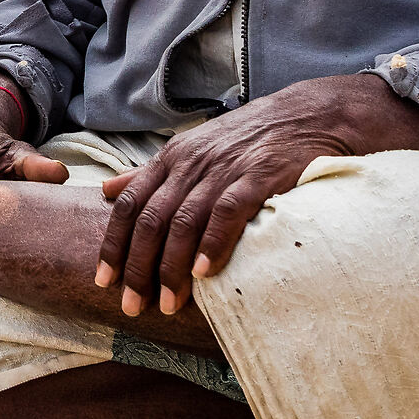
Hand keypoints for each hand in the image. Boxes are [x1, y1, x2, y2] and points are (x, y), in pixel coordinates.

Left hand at [95, 73, 418, 318]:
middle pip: (151, 219)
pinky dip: (212, 243)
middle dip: (137, 267)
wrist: (315, 112)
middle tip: (131, 306)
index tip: (103, 282)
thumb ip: (151, 174)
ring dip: (171, 267)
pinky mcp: (259, 174)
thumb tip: (106, 191)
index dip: (113, 245)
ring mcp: (224, 167)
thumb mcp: (195, 150)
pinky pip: (227, 212)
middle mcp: (192, 162)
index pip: (129, 205)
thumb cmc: (252, 138)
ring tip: (166, 304)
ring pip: (183, 220)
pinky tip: (204, 273)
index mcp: (172, 158)